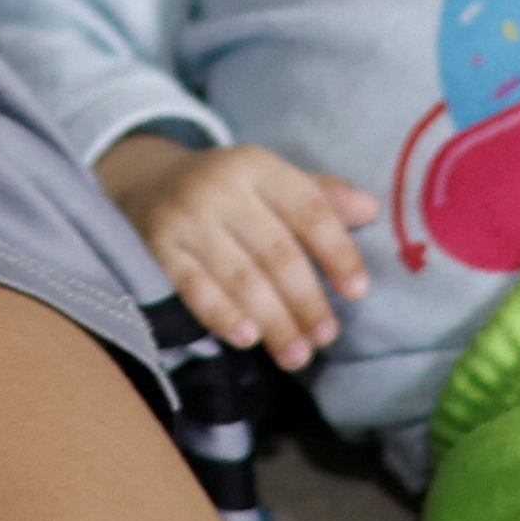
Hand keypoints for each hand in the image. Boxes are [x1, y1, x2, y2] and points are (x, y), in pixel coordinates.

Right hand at [100, 131, 375, 367]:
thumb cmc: (229, 189)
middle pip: (276, 251)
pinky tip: (248, 339)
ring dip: (274, 321)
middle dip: (306, 300)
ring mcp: (187, 217)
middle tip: (325, 337)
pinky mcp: (158, 246)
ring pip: (240, 277)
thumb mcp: (271, 180)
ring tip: (296, 355)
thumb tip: (371, 211)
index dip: (337, 252)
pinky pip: (195, 287)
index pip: (308, 210)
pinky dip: (222, 315)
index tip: (358, 291)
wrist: (148, 181)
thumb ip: (321, 196)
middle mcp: (221, 187)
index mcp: (258, 165)